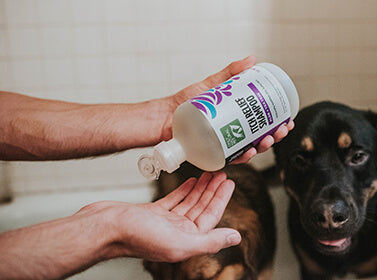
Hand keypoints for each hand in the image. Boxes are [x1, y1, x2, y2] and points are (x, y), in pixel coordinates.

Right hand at [83, 172, 240, 262]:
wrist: (103, 227)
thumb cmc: (134, 236)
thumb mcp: (178, 241)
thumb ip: (209, 240)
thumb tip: (236, 238)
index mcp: (185, 241)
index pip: (211, 218)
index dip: (221, 199)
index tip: (228, 183)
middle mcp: (177, 233)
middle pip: (202, 208)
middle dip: (213, 191)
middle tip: (222, 173)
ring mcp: (164, 222)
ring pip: (189, 203)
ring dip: (200, 189)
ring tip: (210, 174)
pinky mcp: (152, 213)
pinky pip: (174, 200)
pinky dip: (184, 190)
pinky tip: (191, 181)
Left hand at [161, 55, 294, 162]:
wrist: (163, 115)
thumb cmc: (184, 102)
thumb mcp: (211, 84)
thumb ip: (230, 73)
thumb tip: (252, 58)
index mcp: (235, 122)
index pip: (261, 126)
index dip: (277, 126)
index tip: (287, 121)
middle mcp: (231, 135)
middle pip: (259, 139)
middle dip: (274, 137)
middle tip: (280, 130)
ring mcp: (222, 145)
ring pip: (248, 150)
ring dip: (261, 148)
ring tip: (266, 140)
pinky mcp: (211, 154)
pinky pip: (229, 158)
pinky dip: (240, 156)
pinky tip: (248, 152)